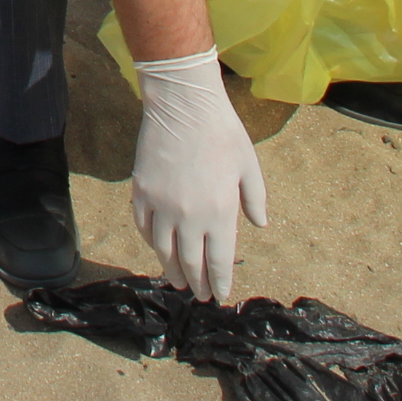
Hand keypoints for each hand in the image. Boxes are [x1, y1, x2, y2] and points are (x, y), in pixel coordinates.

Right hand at [129, 49, 268, 302]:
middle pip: (190, 262)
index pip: (219, 260)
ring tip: (177, 282)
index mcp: (221, 212)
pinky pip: (143, 226)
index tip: (220, 296)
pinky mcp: (142, 192)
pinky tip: (157, 247)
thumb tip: (260, 225)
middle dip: (197, 284)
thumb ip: (255, 199)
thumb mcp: (249, 166)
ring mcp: (162, 205)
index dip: (220, 281)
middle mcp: (190, 216)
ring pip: (163, 250)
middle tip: (200, 296)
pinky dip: (150, 242)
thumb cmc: (222, 131)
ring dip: (171, 270)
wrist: (183, 103)